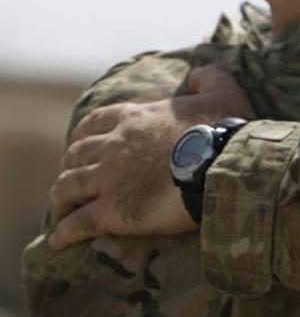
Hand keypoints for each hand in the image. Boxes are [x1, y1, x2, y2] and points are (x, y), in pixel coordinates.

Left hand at [48, 65, 254, 249]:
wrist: (222, 166)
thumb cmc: (224, 131)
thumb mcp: (223, 92)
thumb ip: (210, 78)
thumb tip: (198, 74)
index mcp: (133, 118)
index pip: (92, 123)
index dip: (82, 137)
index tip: (82, 147)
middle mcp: (113, 146)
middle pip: (74, 156)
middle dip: (69, 168)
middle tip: (75, 182)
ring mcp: (109, 179)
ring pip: (67, 188)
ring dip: (60, 201)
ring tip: (61, 213)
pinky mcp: (112, 212)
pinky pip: (77, 223)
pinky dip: (63, 233)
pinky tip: (58, 242)